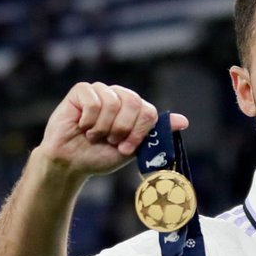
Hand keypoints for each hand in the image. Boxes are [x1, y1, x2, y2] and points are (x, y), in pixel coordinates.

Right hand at [38, 82, 188, 177]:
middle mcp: (119, 96)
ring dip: (103, 128)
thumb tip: (183, 121)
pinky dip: (88, 121)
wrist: (71, 164)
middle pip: (133, 102)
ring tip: (94, 135)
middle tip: (111, 141)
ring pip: (112, 103)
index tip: (126, 148)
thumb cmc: (101, 156)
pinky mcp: (81, 91)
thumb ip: (155, 134)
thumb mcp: (133, 149)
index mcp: (135, 110)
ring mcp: (100, 91)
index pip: (148, 111)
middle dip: (123, 128)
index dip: (139, 131)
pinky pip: (93, 101)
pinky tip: (82, 126)